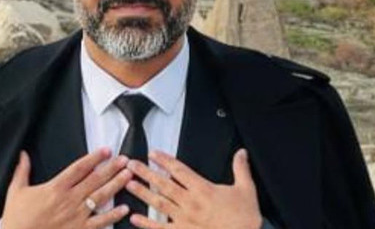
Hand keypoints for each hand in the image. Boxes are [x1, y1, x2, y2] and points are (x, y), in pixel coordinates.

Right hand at [2, 148, 133, 228]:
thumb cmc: (16, 219)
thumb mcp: (16, 191)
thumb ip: (22, 171)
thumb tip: (23, 154)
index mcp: (55, 188)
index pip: (79, 168)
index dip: (94, 158)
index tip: (106, 150)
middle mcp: (69, 200)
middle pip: (95, 180)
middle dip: (111, 168)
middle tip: (125, 159)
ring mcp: (76, 216)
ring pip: (100, 197)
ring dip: (116, 185)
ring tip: (128, 176)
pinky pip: (99, 222)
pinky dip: (112, 215)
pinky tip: (124, 208)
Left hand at [124, 149, 261, 228]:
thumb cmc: (245, 218)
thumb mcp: (246, 189)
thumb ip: (241, 169)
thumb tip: (241, 152)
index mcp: (204, 189)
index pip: (179, 170)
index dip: (165, 160)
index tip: (153, 154)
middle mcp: (191, 203)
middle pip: (164, 184)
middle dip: (146, 173)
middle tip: (131, 165)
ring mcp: (185, 220)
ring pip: (159, 204)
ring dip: (142, 193)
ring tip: (128, 184)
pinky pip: (161, 228)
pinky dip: (146, 224)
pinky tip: (134, 218)